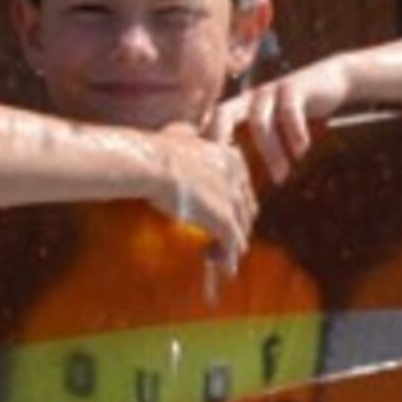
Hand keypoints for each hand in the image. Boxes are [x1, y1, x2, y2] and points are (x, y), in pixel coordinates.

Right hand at [144, 125, 256, 269]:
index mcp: (232, 157)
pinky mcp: (225, 221)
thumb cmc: (159, 149)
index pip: (243, 188)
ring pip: (242, 231)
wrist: (155, 164)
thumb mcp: (181, 132)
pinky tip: (223, 270)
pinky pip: (233, 247)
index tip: (219, 217)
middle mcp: (239, 178)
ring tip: (216, 258)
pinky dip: (229, 259)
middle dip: (235, 228)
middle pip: (246, 211)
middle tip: (220, 241)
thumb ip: (191, 135)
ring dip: (230, 247)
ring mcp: (234, 201)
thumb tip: (189, 132)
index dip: (233, 206)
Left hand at [214, 66, 344, 187]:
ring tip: (281, 177)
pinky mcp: (293, 87)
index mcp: (239, 108)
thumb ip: (260, 147)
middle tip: (221, 172)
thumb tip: (245, 188)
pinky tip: (301, 152)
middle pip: (223, 114)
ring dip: (270, 152)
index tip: (201, 171)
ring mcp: (270, 91)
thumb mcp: (276, 128)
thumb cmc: (298, 113)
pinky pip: (289, 111)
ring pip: (260, 121)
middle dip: (218, 139)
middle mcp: (249, 99)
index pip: (213, 123)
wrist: (331, 80)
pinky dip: (294, 133)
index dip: (204, 142)